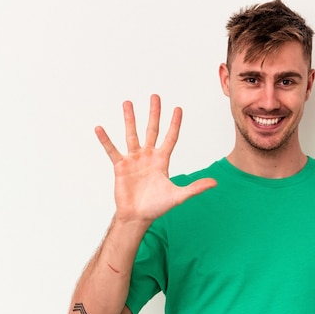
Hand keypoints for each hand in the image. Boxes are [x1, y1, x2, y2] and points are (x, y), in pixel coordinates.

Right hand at [95, 94, 216, 223]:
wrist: (137, 217)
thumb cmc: (157, 207)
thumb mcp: (178, 196)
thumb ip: (195, 188)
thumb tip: (214, 183)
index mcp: (162, 160)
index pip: (170, 137)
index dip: (175, 124)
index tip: (178, 108)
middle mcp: (148, 156)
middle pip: (152, 129)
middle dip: (154, 113)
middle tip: (155, 96)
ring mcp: (133, 160)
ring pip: (131, 134)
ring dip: (130, 119)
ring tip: (128, 103)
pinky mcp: (120, 166)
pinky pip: (112, 150)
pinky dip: (106, 140)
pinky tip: (100, 128)